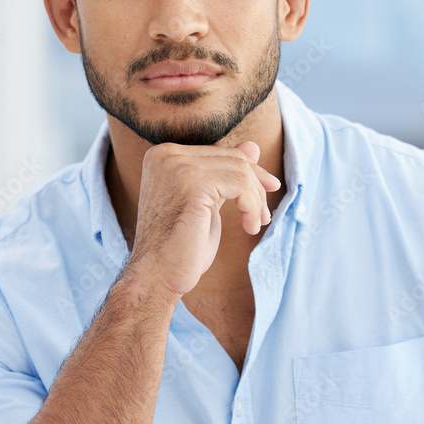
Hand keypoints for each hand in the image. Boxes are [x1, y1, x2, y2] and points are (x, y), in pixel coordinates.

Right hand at [128, 141, 280, 296]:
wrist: (156, 276)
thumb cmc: (179, 247)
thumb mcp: (207, 202)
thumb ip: (224, 173)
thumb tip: (253, 147)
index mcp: (164, 155)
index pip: (220, 152)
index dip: (249, 172)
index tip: (267, 191)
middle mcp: (167, 154)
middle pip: (233, 157)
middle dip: (256, 186)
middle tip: (264, 216)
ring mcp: (177, 166)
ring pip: (240, 169)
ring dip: (256, 200)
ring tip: (255, 224)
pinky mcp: (192, 182)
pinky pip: (240, 183)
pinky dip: (252, 206)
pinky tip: (250, 227)